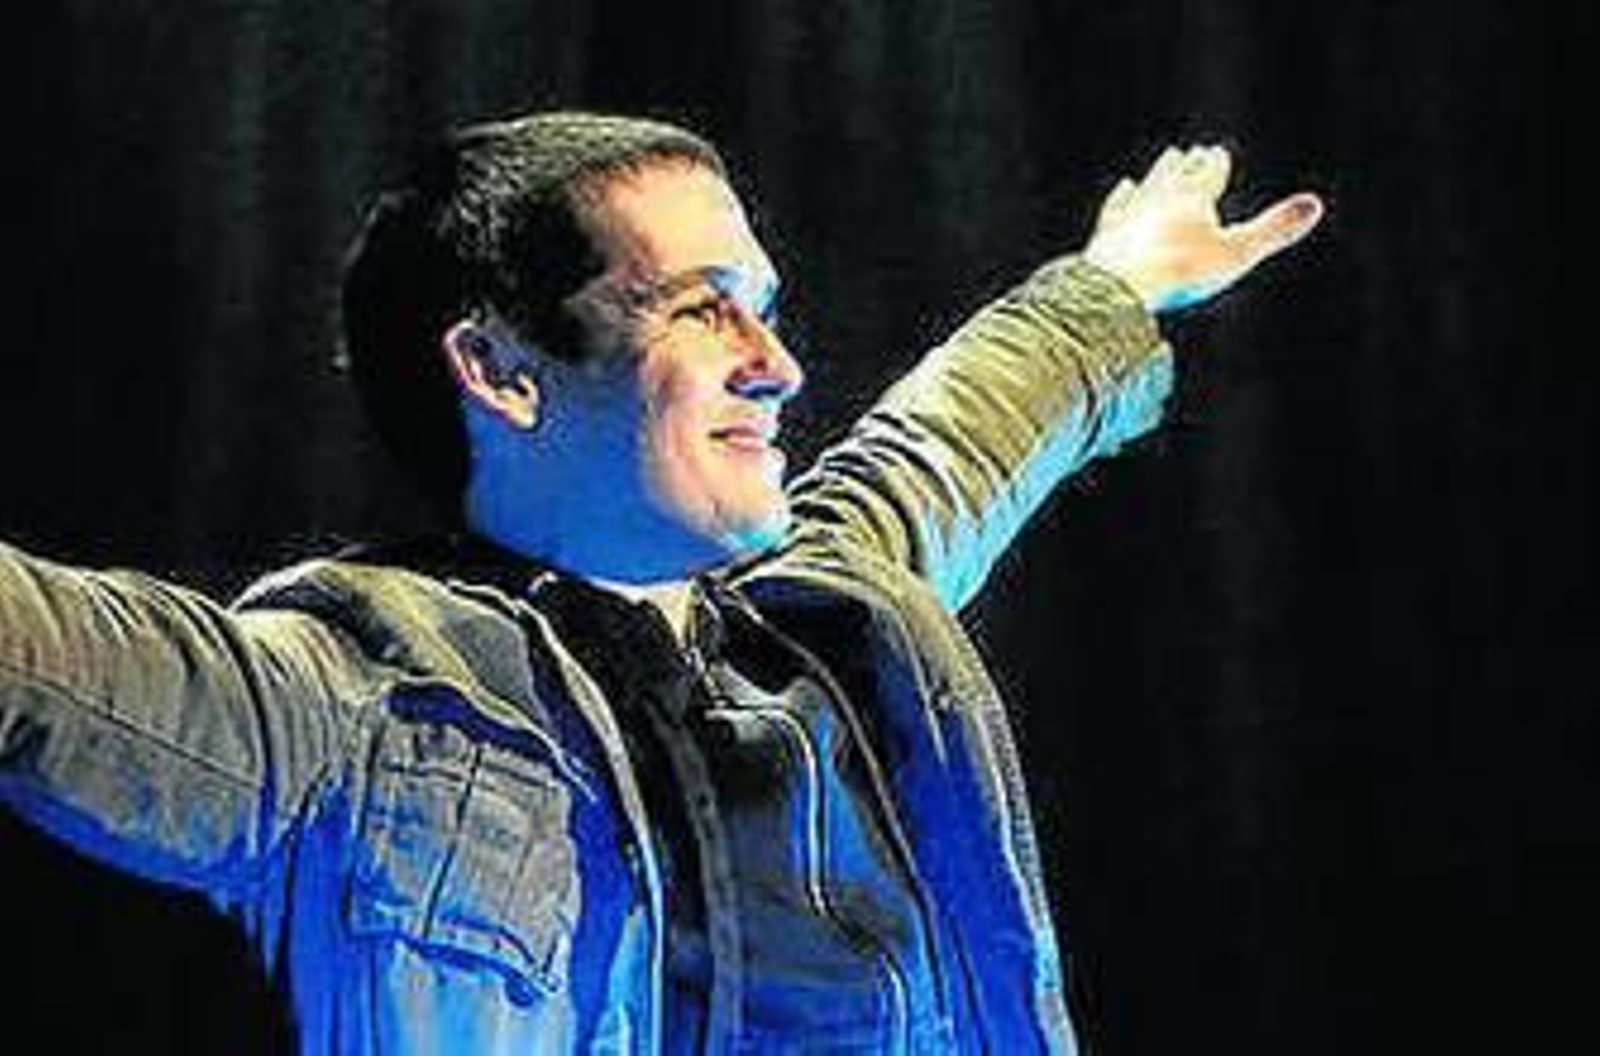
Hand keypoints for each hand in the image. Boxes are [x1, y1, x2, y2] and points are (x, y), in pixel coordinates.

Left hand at [1083, 144, 1323, 312]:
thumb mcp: (1237, 253)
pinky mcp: (1106, 232)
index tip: (1215, 152)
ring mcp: (1130, 214)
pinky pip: (1117, 207)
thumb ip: (1274, 229)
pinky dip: (1124, 196)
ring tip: (1164, 163)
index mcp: (1192, 197)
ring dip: (1158, 173)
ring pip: (1147, 185)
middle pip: (1175, 174)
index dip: (1214, 163)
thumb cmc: (1181, 271)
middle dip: (1185, 164)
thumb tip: (1315, 205)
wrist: (1119, 287)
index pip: (1207, 173)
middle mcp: (1159, 197)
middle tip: (1189, 153)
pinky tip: (1124, 189)